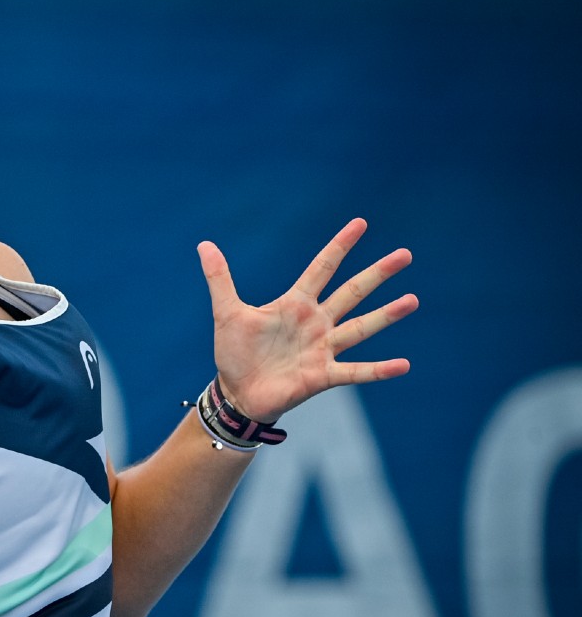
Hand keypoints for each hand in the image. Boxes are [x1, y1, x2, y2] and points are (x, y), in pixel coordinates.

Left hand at [197, 217, 418, 422]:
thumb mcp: (227, 312)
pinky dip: (379, 369)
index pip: (322, 268)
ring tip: (412, 300)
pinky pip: (357, 371)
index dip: (340, 246)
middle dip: (377, 274)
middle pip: (352, 292)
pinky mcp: (324, 375)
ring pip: (361, 327)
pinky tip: (404, 365)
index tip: (360, 223)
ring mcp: (323, 349)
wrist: (237, 393)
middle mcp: (316, 322)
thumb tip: (203, 244)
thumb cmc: (234, 352)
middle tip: (405, 254)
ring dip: (386, 315)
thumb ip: (220, 279)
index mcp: (295, 304)